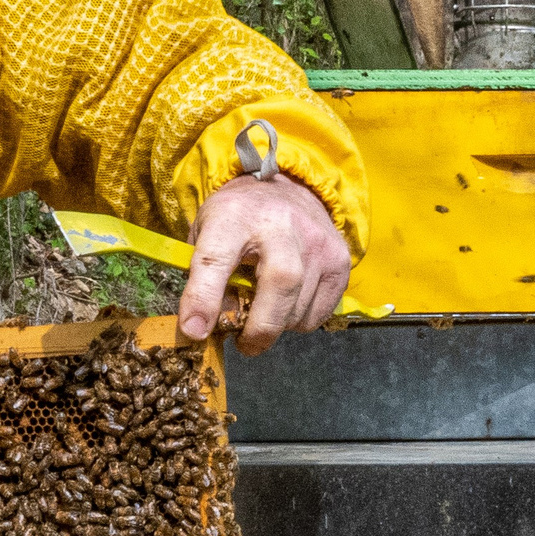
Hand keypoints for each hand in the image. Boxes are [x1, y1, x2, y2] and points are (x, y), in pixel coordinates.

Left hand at [177, 174, 351, 354]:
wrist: (288, 192)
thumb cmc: (239, 222)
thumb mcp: (207, 234)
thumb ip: (200, 277)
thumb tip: (199, 328)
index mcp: (234, 216)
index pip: (215, 258)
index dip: (203, 299)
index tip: (194, 330)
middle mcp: (281, 225)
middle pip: (279, 284)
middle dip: (260, 328)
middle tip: (245, 343)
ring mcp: (316, 243)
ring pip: (299, 308)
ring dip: (277, 325)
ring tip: (265, 310)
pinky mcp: (340, 262)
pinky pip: (317, 314)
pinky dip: (298, 321)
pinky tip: (288, 302)